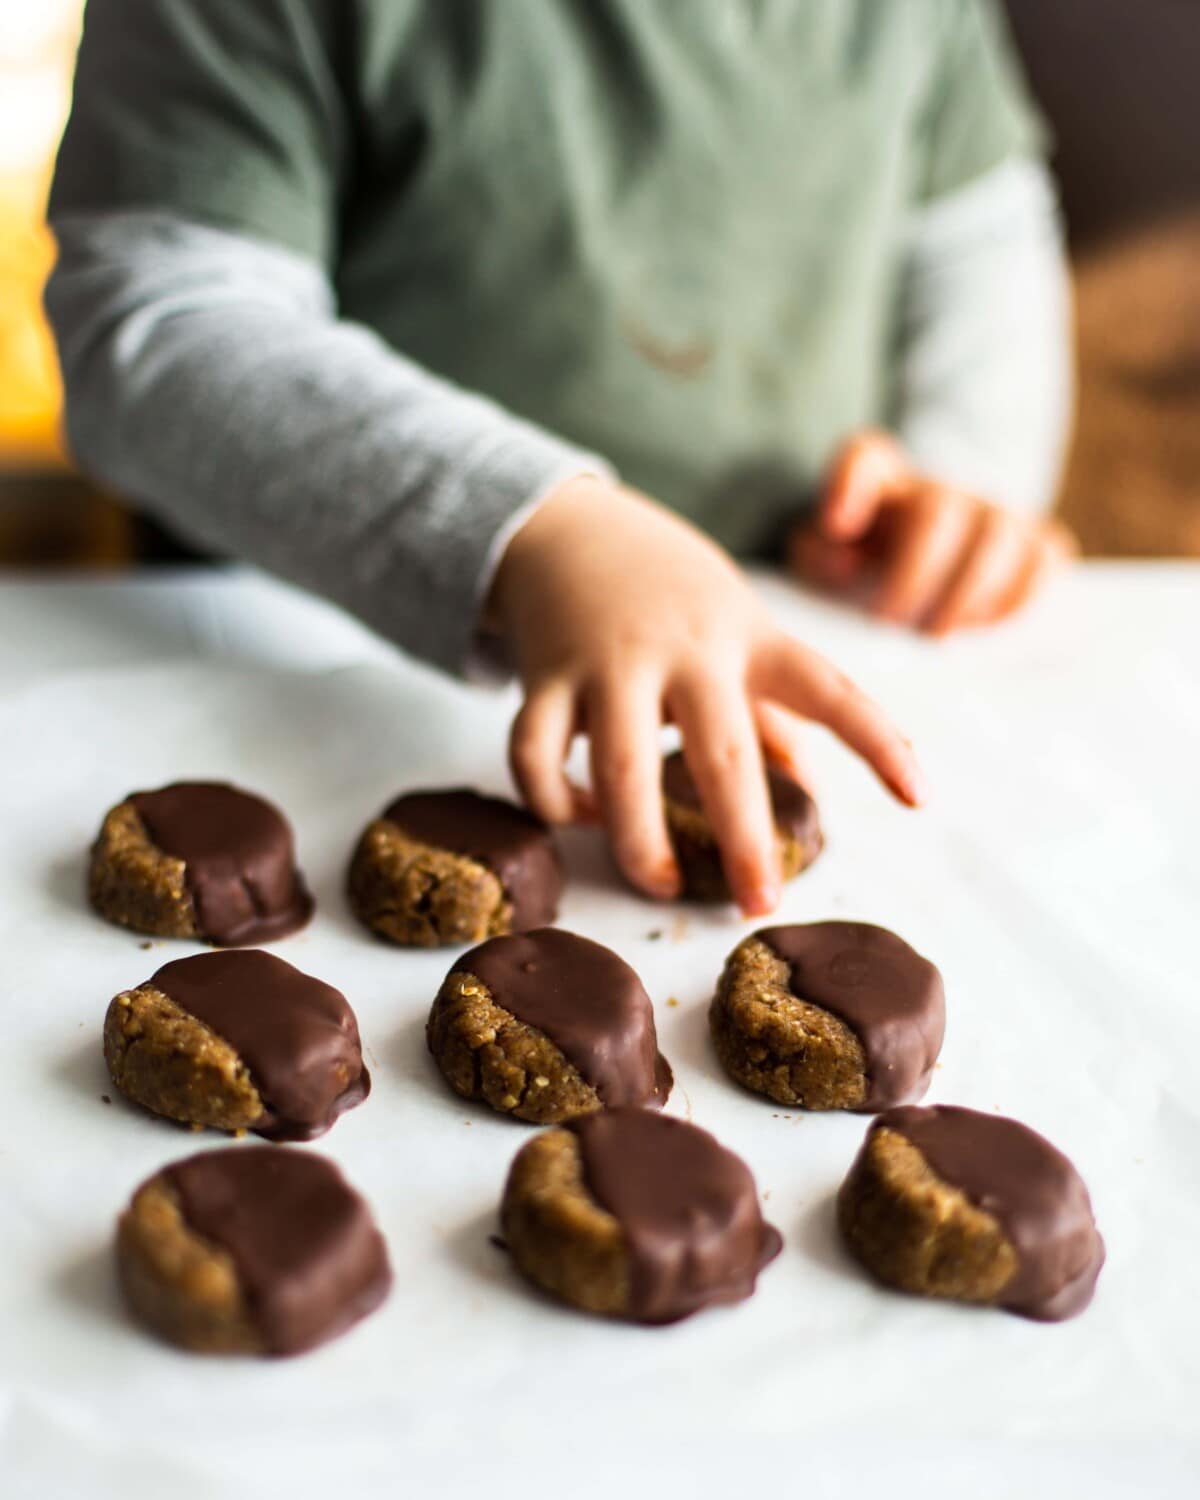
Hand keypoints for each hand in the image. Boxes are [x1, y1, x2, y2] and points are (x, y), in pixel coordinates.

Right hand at [487, 475, 925, 916]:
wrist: (565, 526)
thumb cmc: (669, 589)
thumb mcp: (737, 625)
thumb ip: (772, 703)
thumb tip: (809, 785)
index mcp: (748, 637)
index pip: (827, 688)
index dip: (878, 742)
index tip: (919, 797)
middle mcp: (684, 650)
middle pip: (721, 755)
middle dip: (744, 840)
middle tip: (757, 904)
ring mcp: (609, 663)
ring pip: (620, 771)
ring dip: (638, 843)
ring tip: (660, 883)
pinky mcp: (545, 677)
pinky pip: (535, 756)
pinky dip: (554, 802)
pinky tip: (578, 816)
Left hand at [789, 431, 1076, 634]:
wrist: (915, 572)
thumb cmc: (862, 563)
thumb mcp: (820, 556)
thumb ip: (816, 553)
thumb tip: (842, 559)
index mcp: (879, 481)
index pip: (863, 458)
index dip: (848, 485)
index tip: (835, 524)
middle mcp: (940, 488)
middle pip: (939, 512)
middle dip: (915, 574)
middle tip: (889, 622)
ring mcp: (992, 511)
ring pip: (998, 535)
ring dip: (967, 592)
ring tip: (935, 635)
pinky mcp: (1034, 540)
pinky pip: (1045, 557)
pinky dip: (1018, 595)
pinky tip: (981, 626)